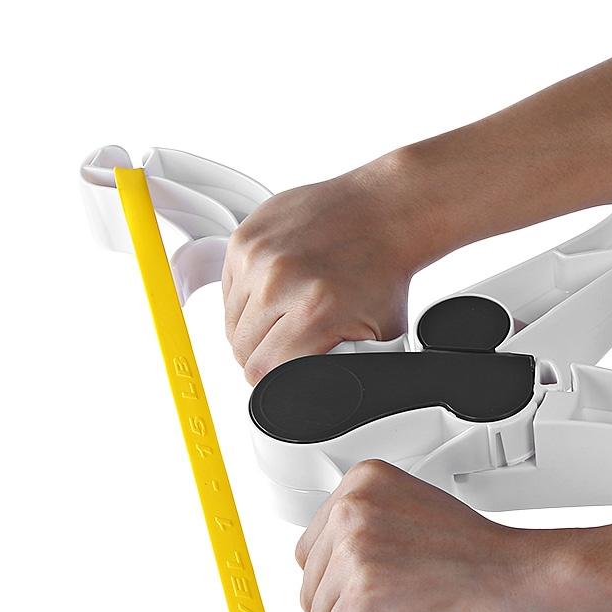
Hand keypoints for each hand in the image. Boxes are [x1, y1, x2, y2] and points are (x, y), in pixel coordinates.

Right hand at [222, 156, 432, 383]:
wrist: (382, 214)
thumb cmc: (382, 271)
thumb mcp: (380, 335)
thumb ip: (347, 367)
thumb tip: (324, 396)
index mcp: (313, 311)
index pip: (263, 372)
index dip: (274, 383)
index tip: (284, 378)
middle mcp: (279, 281)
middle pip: (242, 350)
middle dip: (263, 357)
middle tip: (287, 347)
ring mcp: (257, 257)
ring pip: (231, 322)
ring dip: (252, 328)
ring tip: (284, 317)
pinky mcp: (244, 238)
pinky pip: (228, 289)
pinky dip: (247, 297)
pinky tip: (276, 290)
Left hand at [295, 460, 561, 611]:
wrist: (522, 582)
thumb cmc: (482, 560)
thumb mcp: (412, 519)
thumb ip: (369, 532)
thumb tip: (332, 571)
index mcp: (364, 482)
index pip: (312, 549)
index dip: (345, 578)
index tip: (384, 579)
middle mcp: (353, 509)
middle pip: (309, 585)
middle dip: (347, 606)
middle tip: (402, 599)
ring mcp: (356, 550)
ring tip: (409, 611)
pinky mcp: (363, 595)